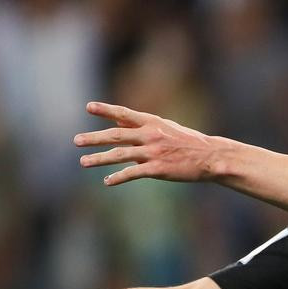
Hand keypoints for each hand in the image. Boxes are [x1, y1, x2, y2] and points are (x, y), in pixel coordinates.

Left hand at [75, 101, 229, 185]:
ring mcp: (154, 152)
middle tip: (76, 141)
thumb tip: (119, 124)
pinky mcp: (158, 169)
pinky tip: (107, 181)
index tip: (88, 107)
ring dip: (99, 159)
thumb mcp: (166, 128)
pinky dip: (119, 177)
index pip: (124, 114)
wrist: (210, 157)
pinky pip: (134, 173)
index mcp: (153, 122)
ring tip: (83, 162)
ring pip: (120, 155)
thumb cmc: (189, 143)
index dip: (106, 110)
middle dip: (94, 138)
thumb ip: (141, 127)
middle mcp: (150, 135)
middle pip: (116, 135)